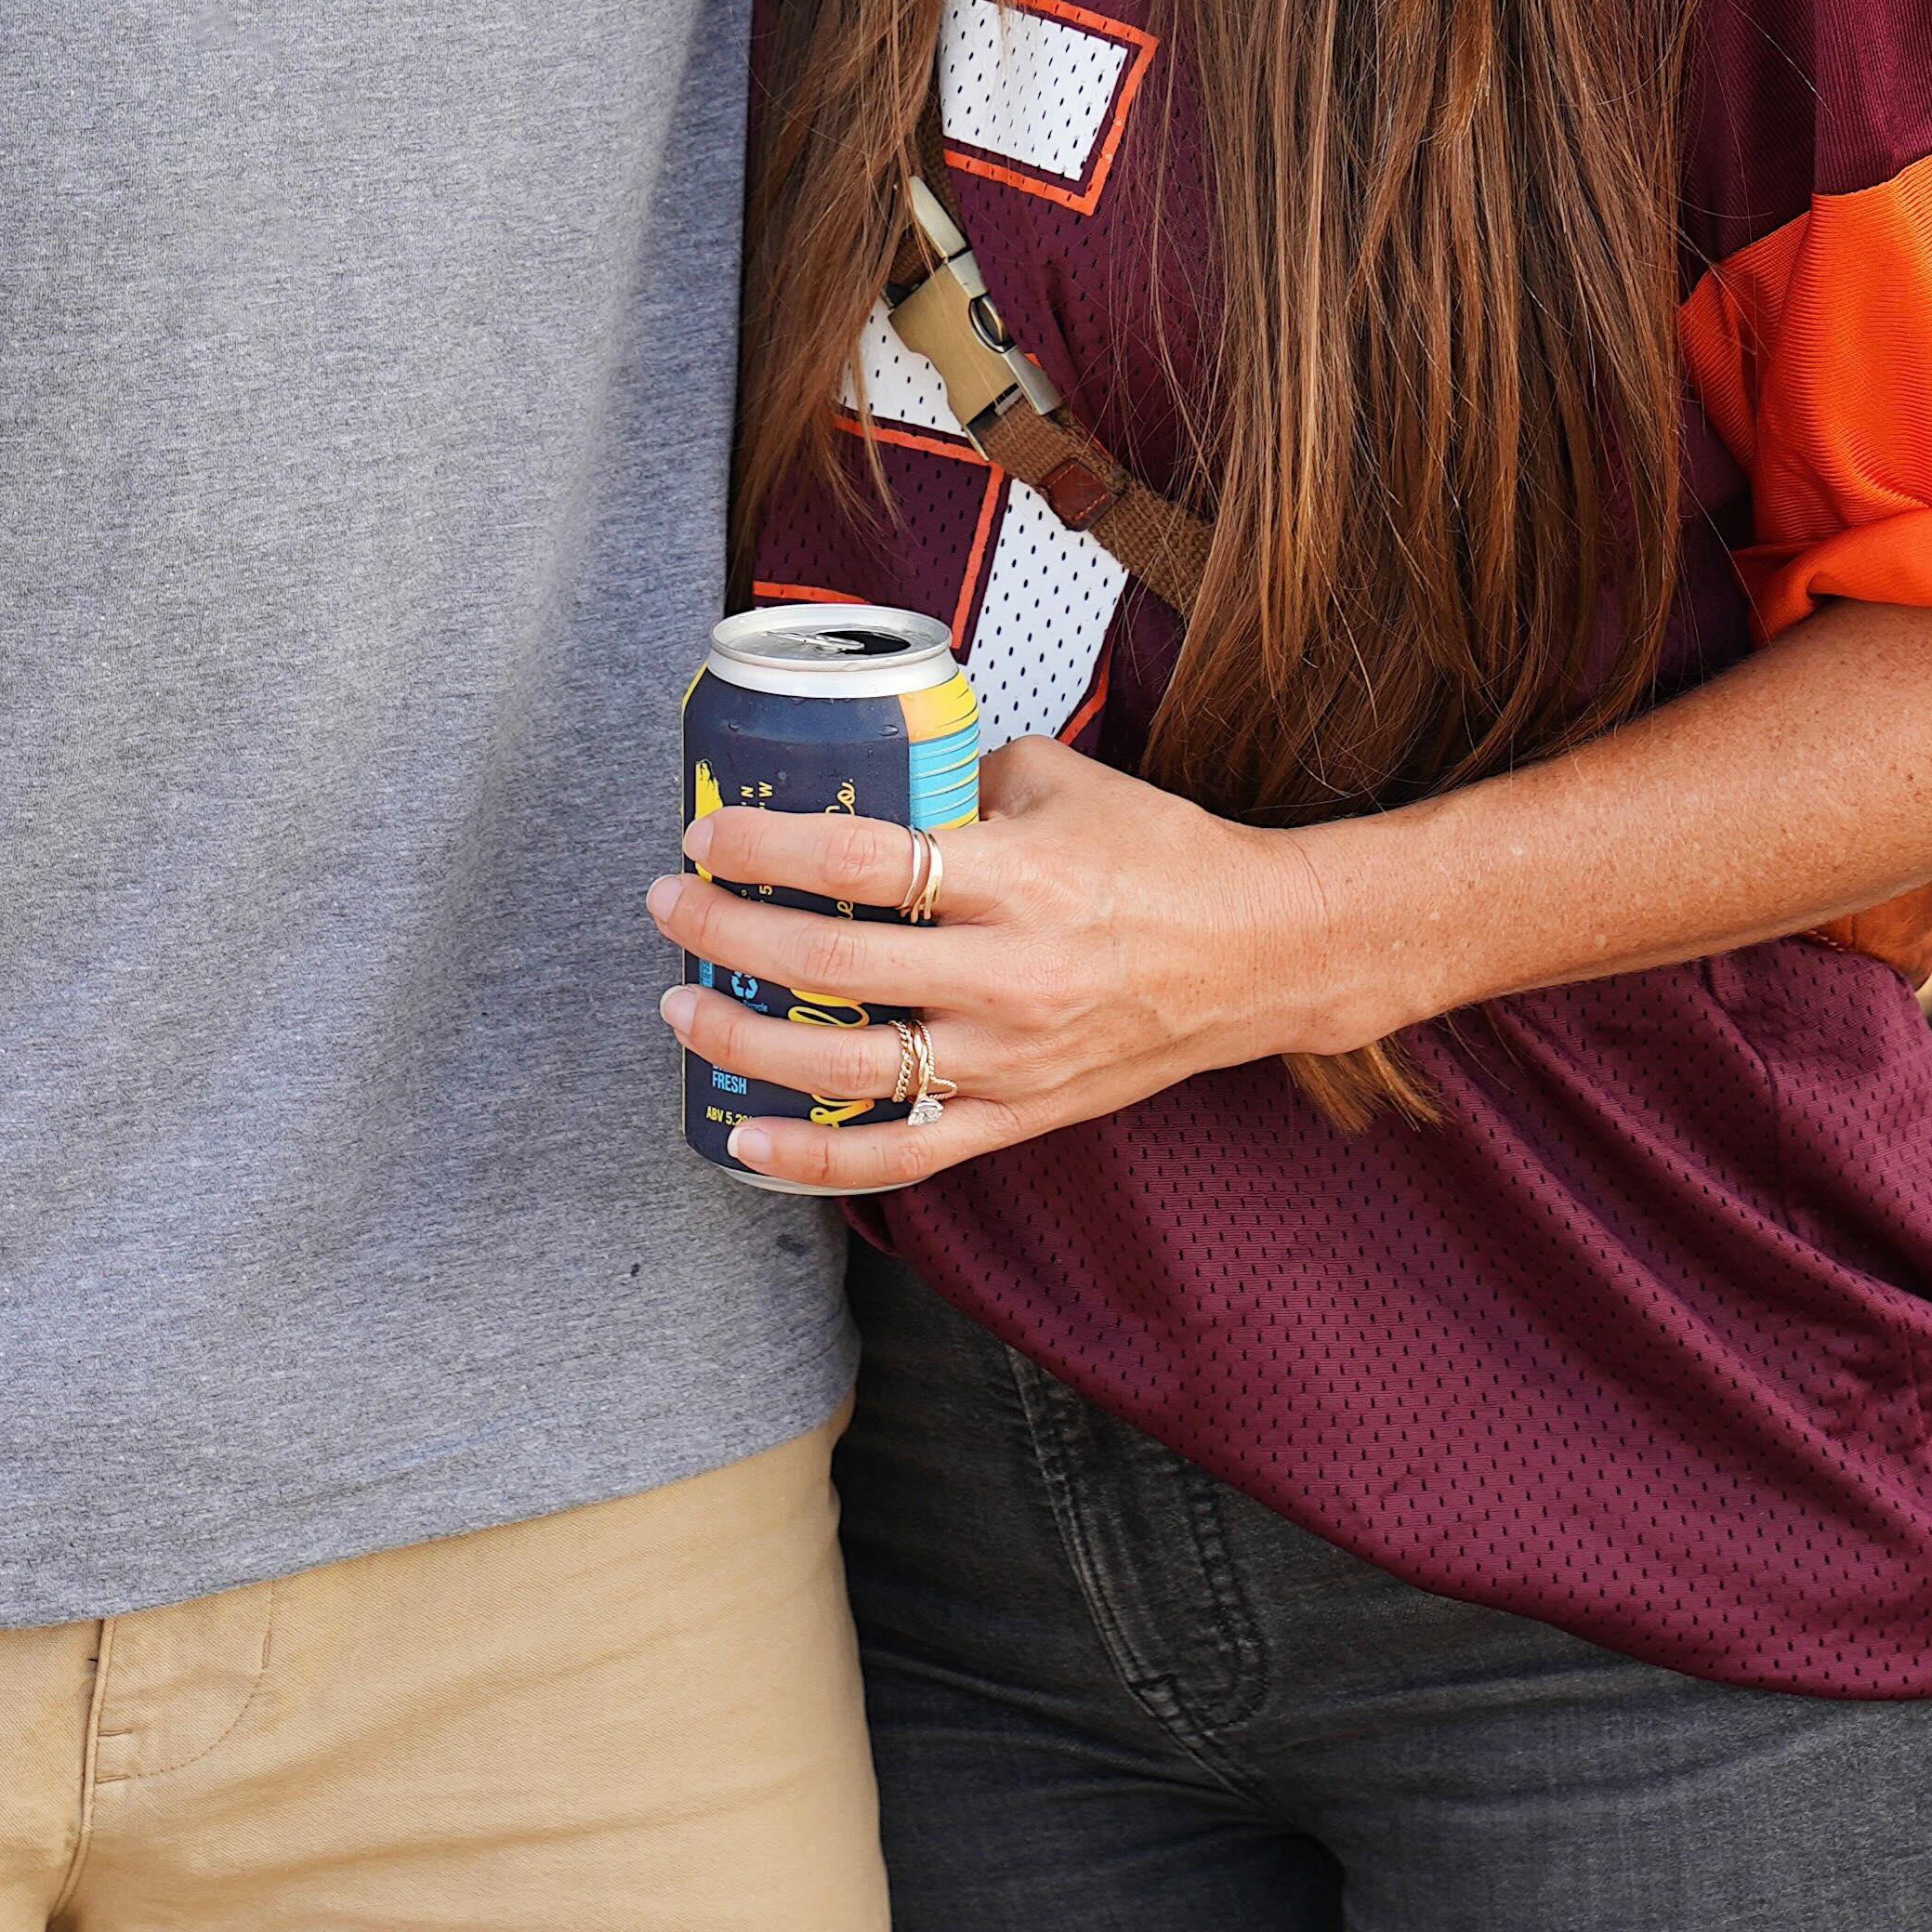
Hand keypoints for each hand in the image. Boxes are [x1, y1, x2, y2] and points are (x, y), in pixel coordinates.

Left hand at [652, 739, 1323, 1193]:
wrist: (1260, 955)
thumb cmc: (1163, 857)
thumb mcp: (1060, 780)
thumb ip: (958, 776)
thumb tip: (867, 770)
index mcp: (1017, 877)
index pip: (863, 862)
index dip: (767, 849)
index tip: (706, 832)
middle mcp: (1008, 975)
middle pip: (834, 964)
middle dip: (728, 934)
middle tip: (671, 907)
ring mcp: (1010, 1058)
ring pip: (849, 1070)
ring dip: (747, 1043)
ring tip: (682, 1010)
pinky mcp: (1019, 1115)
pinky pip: (902, 1153)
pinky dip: (815, 1160)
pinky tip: (744, 1141)